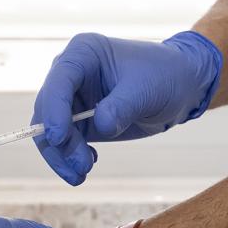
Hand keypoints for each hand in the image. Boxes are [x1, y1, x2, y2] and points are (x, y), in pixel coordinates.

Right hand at [34, 31, 221, 184]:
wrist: (181, 86)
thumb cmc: (165, 75)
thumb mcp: (146, 89)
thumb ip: (121, 107)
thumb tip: (101, 126)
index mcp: (83, 54)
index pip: (59, 82)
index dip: (53, 110)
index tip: (58, 138)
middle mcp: (70, 75)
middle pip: (47, 109)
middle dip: (59, 141)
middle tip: (81, 165)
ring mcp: (72, 98)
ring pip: (49, 131)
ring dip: (62, 155)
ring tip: (82, 173)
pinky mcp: (79, 120)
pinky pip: (63, 142)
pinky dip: (69, 158)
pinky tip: (88, 164)